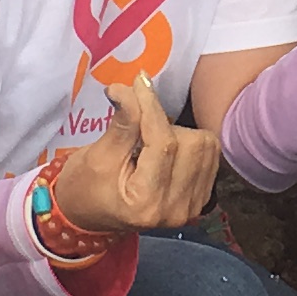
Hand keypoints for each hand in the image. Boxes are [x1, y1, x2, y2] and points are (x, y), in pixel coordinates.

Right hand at [49, 76, 221, 236]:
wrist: (89, 215)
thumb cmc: (86, 187)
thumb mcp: (98, 155)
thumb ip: (122, 122)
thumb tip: (131, 87)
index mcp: (146, 202)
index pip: (162, 142)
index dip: (151, 105)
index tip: (139, 81)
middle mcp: (176, 208)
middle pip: (191, 142)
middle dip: (164, 124)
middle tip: (139, 127)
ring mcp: (192, 207)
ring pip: (205, 146)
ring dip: (179, 133)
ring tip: (151, 143)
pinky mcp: (200, 200)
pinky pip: (209, 156)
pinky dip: (190, 145)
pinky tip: (167, 151)